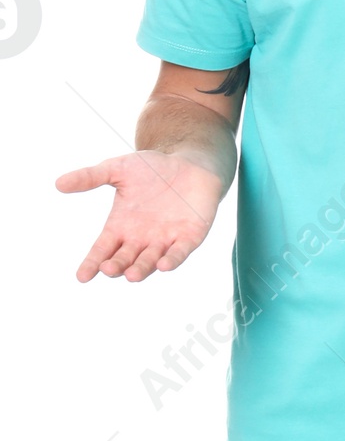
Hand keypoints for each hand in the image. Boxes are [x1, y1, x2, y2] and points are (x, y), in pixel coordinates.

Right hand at [57, 150, 227, 282]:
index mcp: (121, 227)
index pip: (102, 249)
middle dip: (117, 266)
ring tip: (131, 276)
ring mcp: (165, 240)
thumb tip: (59, 183)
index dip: (92, 263)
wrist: (190, 163)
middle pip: (125, 259)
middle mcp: (141, 238)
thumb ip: (90, 177)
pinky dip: (172, 260)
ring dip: (141, 269)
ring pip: (149, 261)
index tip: (82, 276)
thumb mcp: (118, 169)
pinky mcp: (189, 237)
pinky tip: (163, 265)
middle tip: (108, 269)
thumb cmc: (152, 169)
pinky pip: (179, 252)